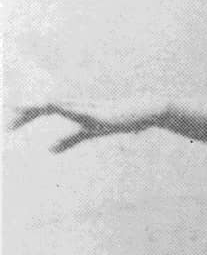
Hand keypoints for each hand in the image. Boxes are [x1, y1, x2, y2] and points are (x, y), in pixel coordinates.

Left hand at [6, 98, 168, 151]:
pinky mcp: (97, 114)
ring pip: (57, 105)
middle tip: (7, 126)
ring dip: (38, 108)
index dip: (25, 117)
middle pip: (44, 107)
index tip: (9, 126)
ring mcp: (86, 108)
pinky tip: (50, 104)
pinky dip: (62, 107)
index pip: (42, 111)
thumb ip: (68, 140)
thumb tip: (48, 149)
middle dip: (24, 115)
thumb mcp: (89, 132)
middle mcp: (75, 106)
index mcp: (71, 111)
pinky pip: (77, 111)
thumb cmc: (118, 119)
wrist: (144, 111)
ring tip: (20, 108)